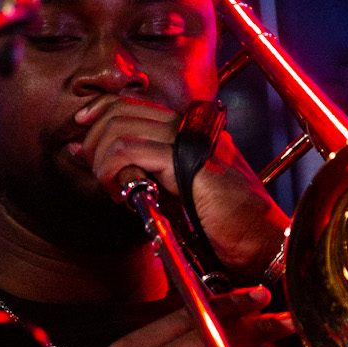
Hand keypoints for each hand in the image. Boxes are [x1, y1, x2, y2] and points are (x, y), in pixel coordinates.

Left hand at [71, 95, 289, 280]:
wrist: (265, 244)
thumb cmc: (225, 228)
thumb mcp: (173, 194)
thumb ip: (136, 171)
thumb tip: (86, 152)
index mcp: (190, 128)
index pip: (132, 102)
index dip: (99, 112)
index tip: (82, 135)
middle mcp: (191, 126)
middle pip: (120, 110)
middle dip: (94, 142)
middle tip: (100, 177)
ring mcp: (192, 141)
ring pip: (120, 129)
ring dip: (102, 161)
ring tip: (113, 189)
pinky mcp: (188, 163)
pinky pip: (131, 152)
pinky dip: (114, 171)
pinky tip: (123, 195)